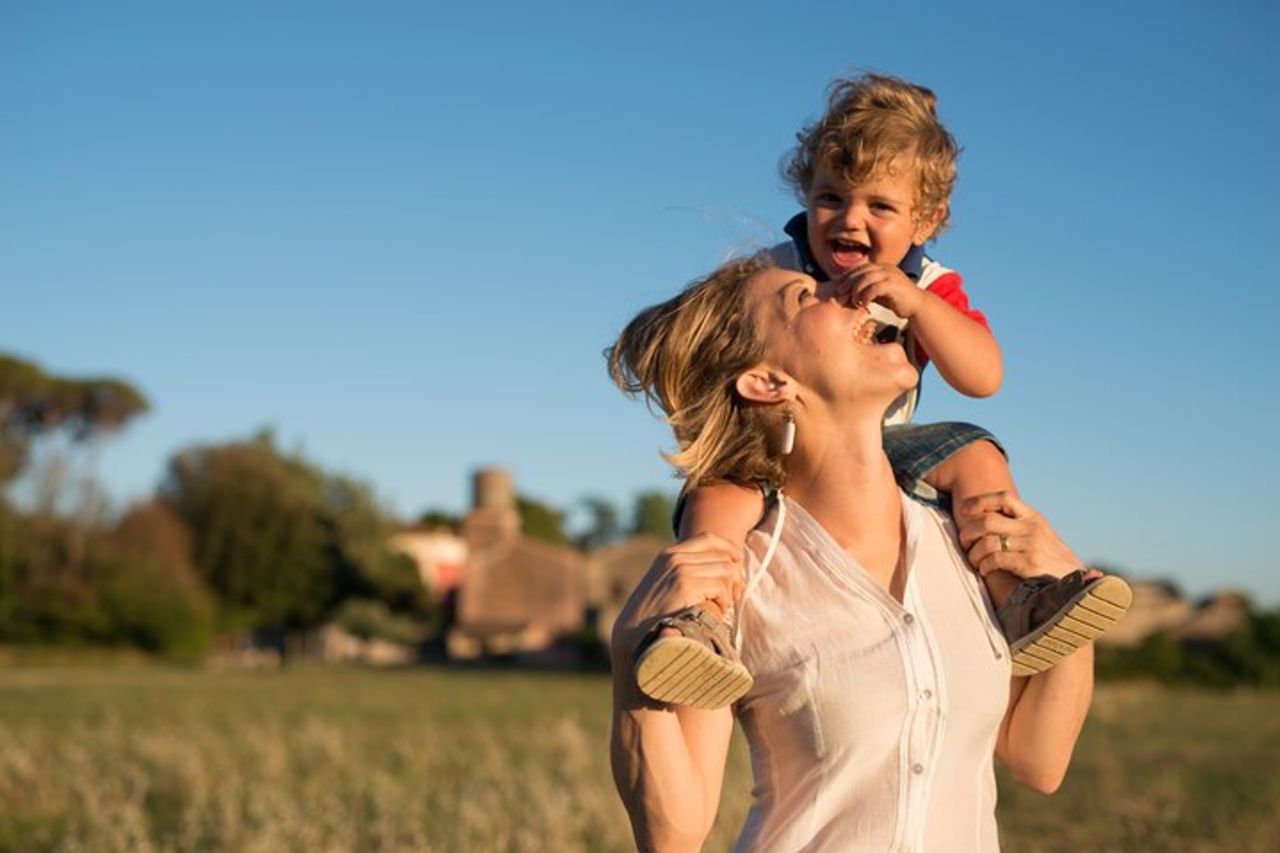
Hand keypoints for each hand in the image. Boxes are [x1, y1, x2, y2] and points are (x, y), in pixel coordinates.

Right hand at [610, 533, 744, 660]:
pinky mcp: (686, 587)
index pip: (709, 539)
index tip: (738, 561)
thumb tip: (721, 568)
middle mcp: (675, 557)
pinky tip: (717, 612)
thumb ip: (685, 571)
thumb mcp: (665, 584)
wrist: (631, 634)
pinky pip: (721, 588)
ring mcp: (680, 570)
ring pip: (726, 571)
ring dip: (730, 590)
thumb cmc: (651, 615)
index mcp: (669, 554)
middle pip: (723, 557)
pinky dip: (724, 601)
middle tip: (734, 594)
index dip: (728, 548)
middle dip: (734, 576)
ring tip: (723, 605)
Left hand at [839, 263, 925, 317]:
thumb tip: (846, 292)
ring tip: (853, 301)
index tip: (838, 287)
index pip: (859, 268)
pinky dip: (866, 296)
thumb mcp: (878, 292)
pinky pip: (875, 288)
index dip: (847, 277)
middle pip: (860, 271)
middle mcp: (886, 268)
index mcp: (881, 267)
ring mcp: (891, 275)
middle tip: (839, 294)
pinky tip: (863, 305)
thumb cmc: (895, 299)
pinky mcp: (894, 286)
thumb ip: (865, 288)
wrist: (917, 306)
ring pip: (866, 278)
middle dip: (848, 283)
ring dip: (856, 290)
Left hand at [954, 491, 1083, 578]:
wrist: (1077, 580)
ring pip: (988, 542)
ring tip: (974, 560)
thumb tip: (984, 518)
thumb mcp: (1039, 533)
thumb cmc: (1051, 557)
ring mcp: (1031, 545)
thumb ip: (1018, 524)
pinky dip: (984, 565)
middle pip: (988, 520)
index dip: (980, 501)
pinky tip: (984, 570)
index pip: (1003, 497)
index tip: (963, 510)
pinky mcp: (1030, 563)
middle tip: (963, 542)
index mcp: (1033, 516)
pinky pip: (996, 560)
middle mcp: (1032, 527)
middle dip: (968, 531)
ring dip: (973, 553)